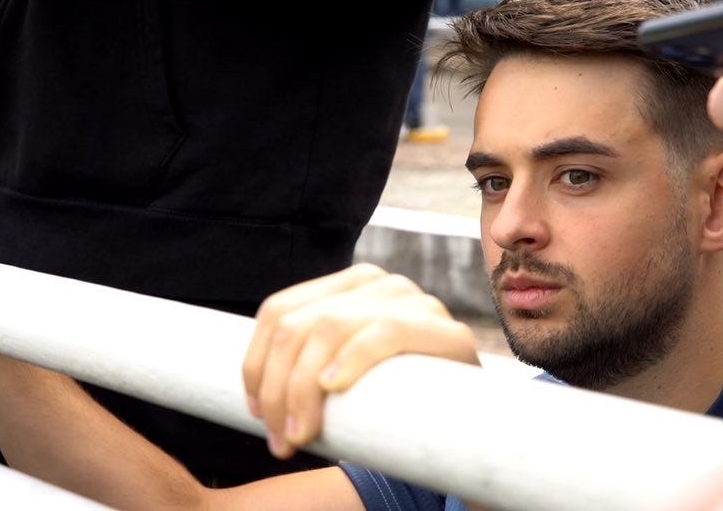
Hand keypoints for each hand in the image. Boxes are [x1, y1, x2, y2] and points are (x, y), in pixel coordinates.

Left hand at [241, 263, 479, 458]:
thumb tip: (253, 401)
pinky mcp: (446, 330)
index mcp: (345, 287)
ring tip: (299, 436)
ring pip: (330, 327)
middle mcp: (376, 283)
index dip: (256, 363)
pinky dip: (353, 358)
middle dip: (276, 388)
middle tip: (279, 439)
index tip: (256, 414)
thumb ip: (308, 368)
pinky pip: (387, 331)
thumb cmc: (393, 403)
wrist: (469, 423)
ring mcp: (412, 299)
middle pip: (297, 324)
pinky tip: (334, 388)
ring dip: (302, 389)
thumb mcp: (342, 378)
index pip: (278, 311)